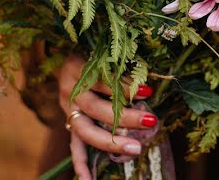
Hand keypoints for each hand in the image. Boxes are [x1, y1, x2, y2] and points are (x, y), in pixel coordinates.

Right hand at [58, 54, 157, 179]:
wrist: (68, 57)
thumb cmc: (96, 53)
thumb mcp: (106, 53)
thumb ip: (122, 66)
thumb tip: (148, 86)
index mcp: (78, 67)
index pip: (103, 79)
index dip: (125, 86)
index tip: (148, 90)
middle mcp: (71, 90)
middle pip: (97, 108)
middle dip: (125, 117)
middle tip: (151, 122)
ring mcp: (68, 109)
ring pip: (86, 130)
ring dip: (111, 142)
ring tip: (136, 149)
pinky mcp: (70, 123)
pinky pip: (74, 147)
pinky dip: (81, 165)